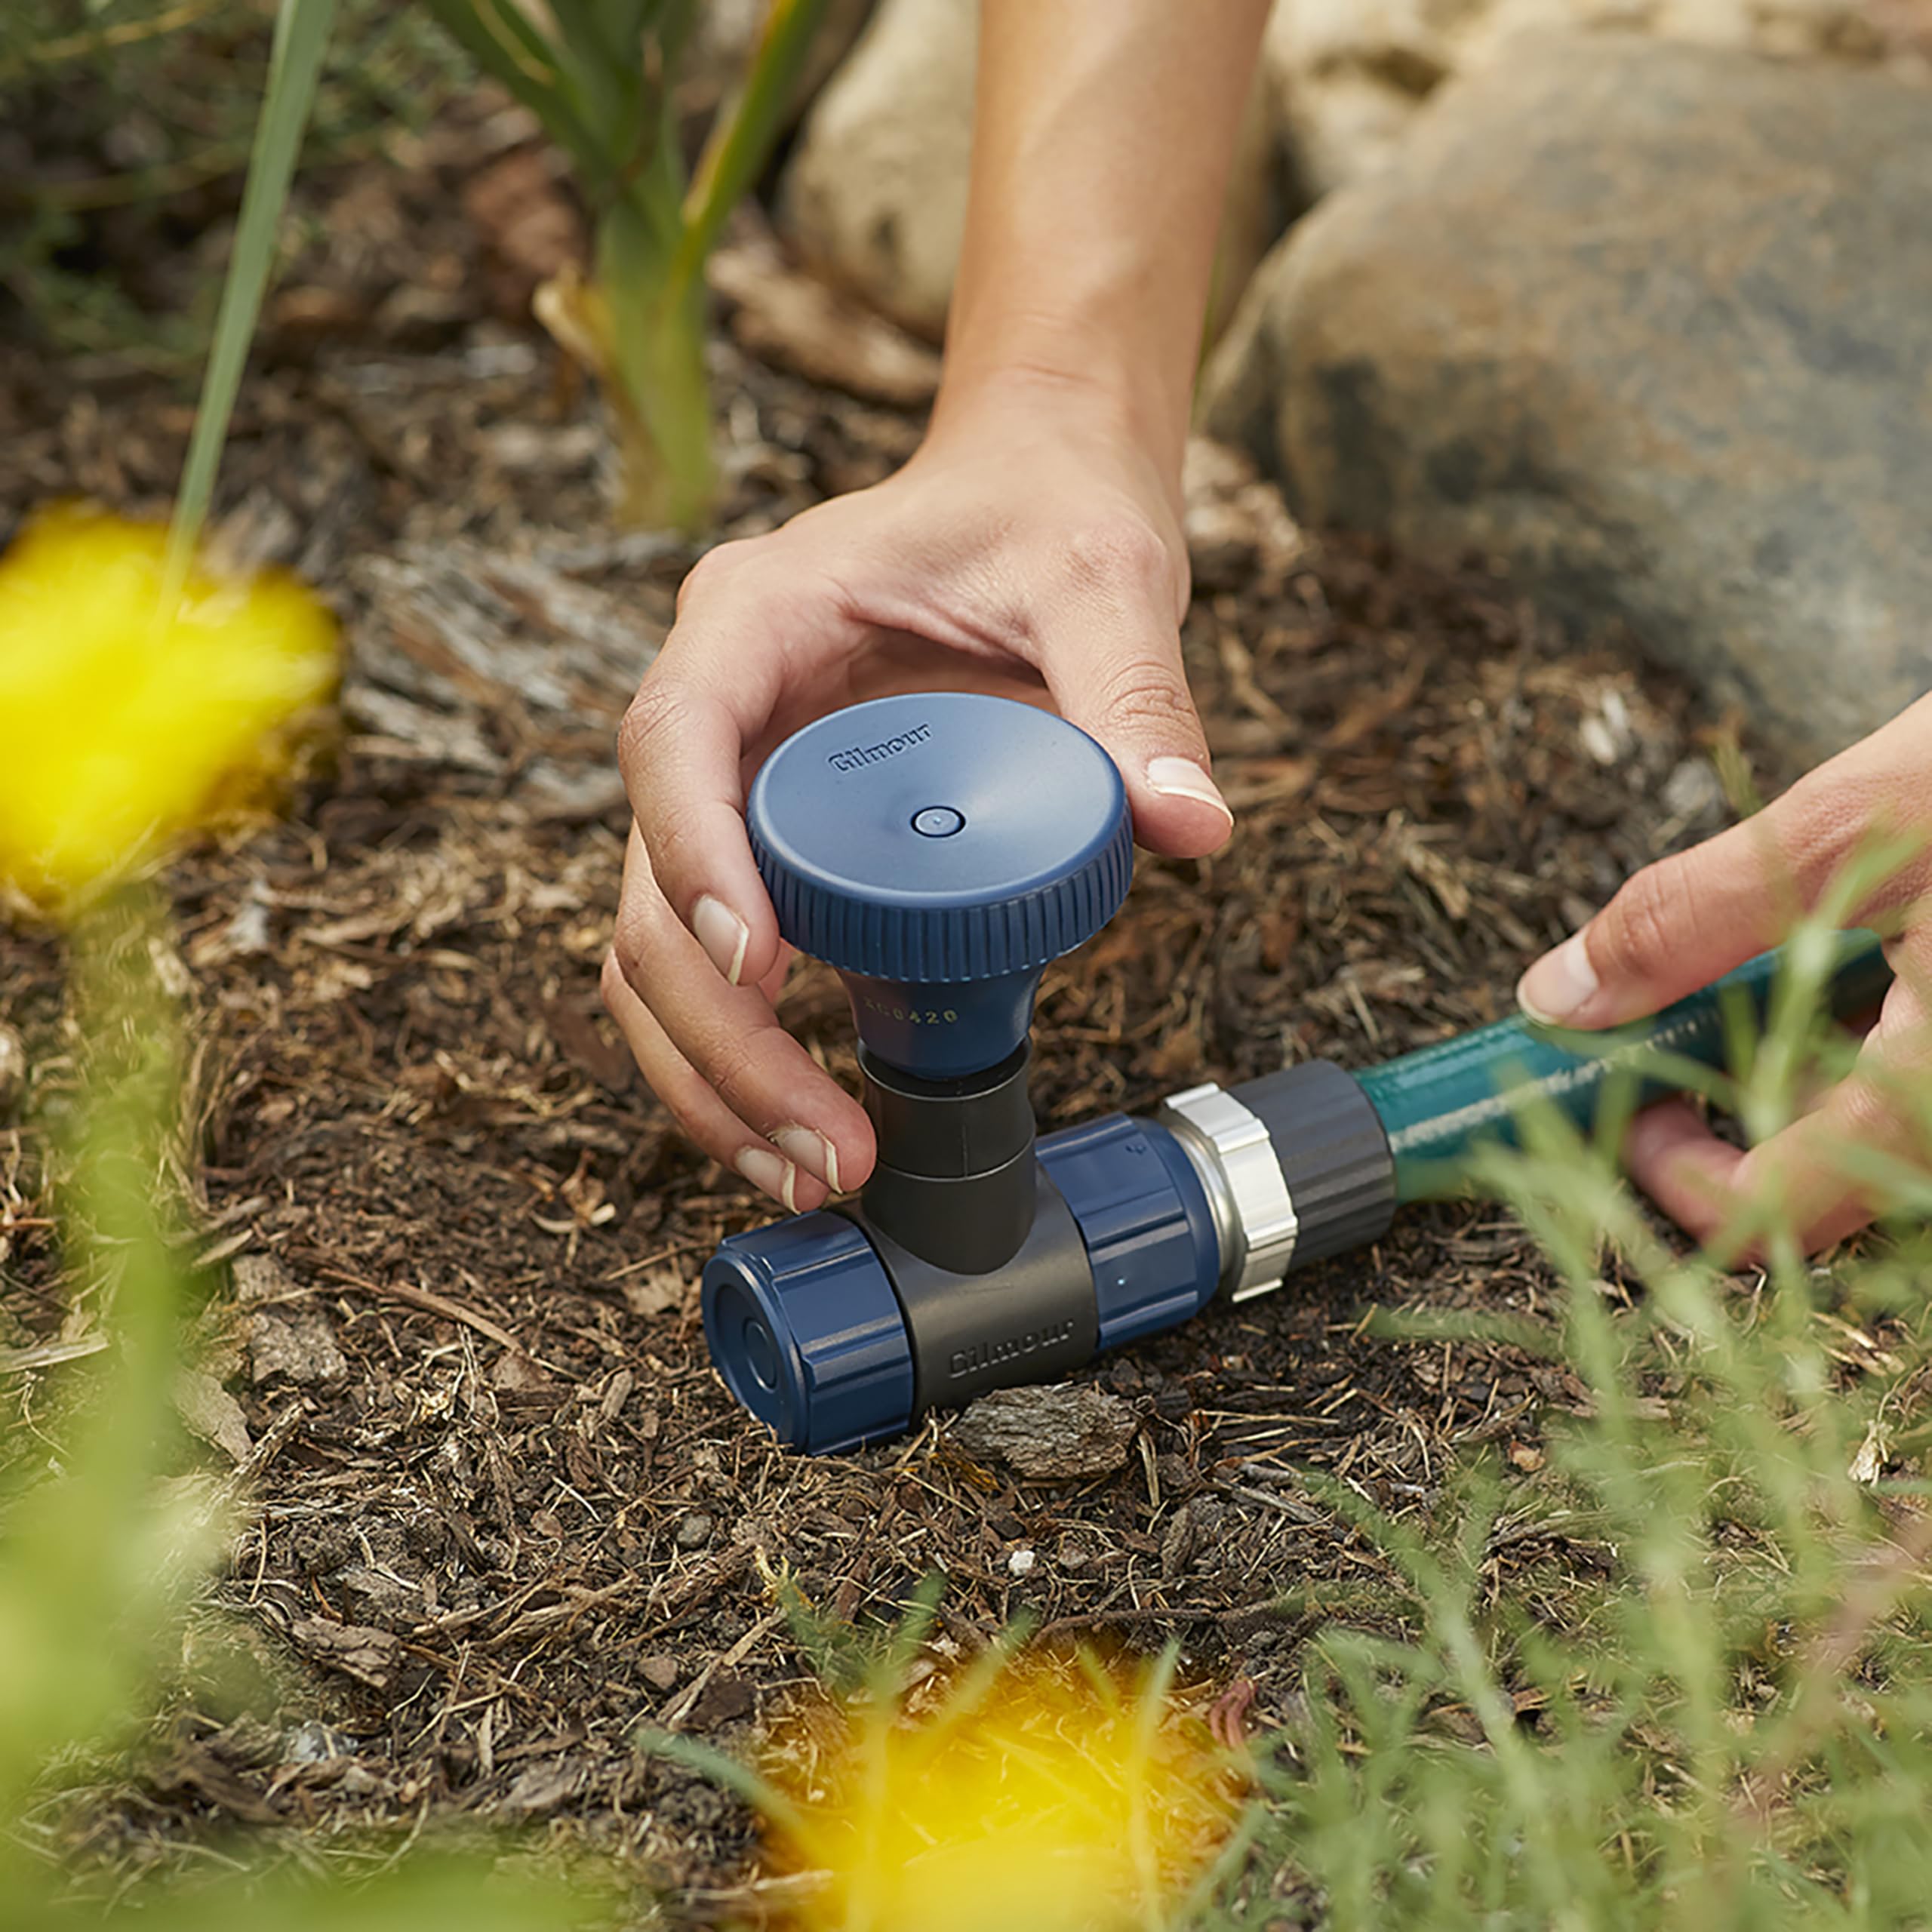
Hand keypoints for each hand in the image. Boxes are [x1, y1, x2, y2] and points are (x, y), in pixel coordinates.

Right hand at [602, 382, 1233, 1210]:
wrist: (1032, 495)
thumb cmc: (1046, 512)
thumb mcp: (1101, 577)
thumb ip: (1137, 689)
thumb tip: (1193, 826)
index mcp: (754, 617)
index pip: (675, 742)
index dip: (696, 861)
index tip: (761, 970)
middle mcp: (717, 709)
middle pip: (650, 888)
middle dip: (717, 1035)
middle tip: (822, 1146)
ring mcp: (730, 788)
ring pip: (657, 952)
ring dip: (712, 1078)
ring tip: (814, 1172)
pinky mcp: (769, 850)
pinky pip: (718, 966)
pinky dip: (744, 1060)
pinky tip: (809, 1133)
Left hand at [1516, 696, 1931, 1252]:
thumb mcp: (1850, 826)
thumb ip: (1692, 919)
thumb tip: (1557, 993)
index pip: (1770, 1218)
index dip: (1672, 1175)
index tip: (1628, 1095)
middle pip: (1823, 1181)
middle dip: (1729, 1113)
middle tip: (1674, 1027)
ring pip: (1873, 1135)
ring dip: (1796, 1074)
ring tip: (1773, 978)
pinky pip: (1913, 1085)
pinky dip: (1861, 1043)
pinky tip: (1857, 966)